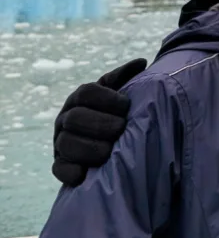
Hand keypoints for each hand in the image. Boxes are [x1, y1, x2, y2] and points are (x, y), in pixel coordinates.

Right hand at [52, 59, 146, 186]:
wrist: (108, 140)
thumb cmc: (117, 112)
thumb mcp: (120, 93)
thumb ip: (126, 77)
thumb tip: (140, 63)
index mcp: (80, 98)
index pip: (86, 92)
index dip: (107, 99)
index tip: (126, 106)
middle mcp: (66, 118)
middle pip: (75, 118)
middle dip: (101, 124)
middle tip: (121, 128)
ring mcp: (60, 142)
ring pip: (66, 144)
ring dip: (90, 148)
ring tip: (110, 151)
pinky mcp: (61, 165)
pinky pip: (60, 169)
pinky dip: (72, 172)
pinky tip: (86, 174)